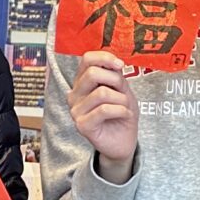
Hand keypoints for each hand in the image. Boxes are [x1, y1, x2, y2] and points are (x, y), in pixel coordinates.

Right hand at [70, 53, 139, 179]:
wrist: (123, 141)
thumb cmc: (121, 113)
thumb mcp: (121, 89)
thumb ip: (115, 75)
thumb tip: (115, 62)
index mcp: (82, 83)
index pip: (87, 59)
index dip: (105, 58)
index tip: (121, 65)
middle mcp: (74, 95)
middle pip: (92, 73)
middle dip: (115, 80)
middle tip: (124, 92)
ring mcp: (75, 111)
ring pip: (101, 93)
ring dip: (121, 99)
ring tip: (125, 107)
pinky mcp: (82, 125)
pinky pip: (104, 110)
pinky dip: (121, 110)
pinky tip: (124, 115)